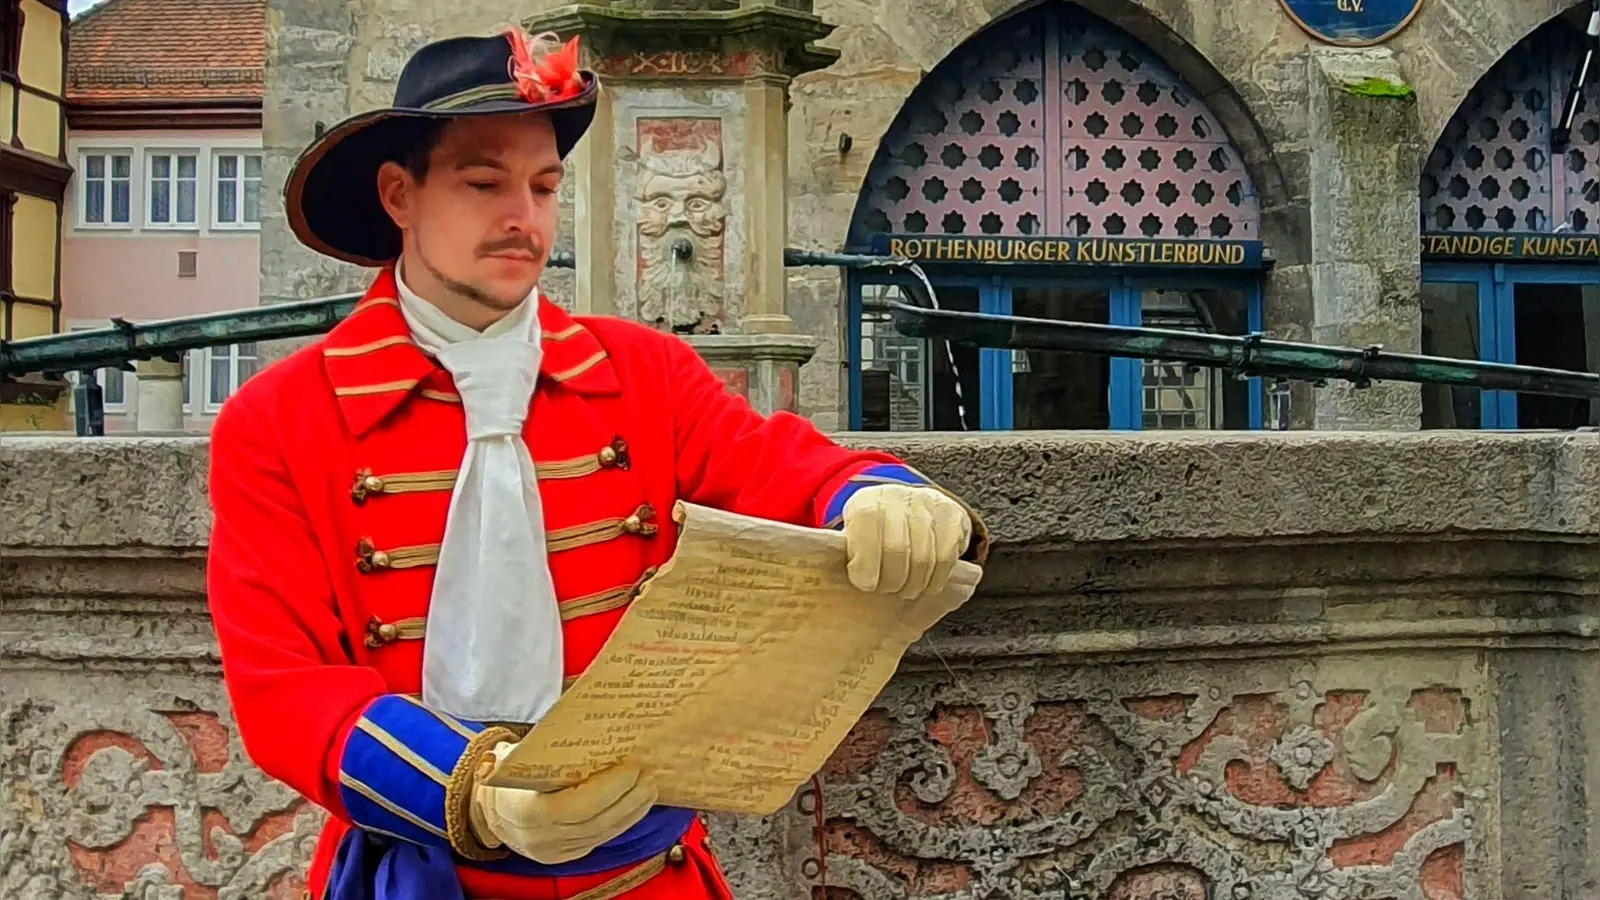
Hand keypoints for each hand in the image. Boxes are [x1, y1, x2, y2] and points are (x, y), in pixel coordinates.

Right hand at [470, 743, 657, 863]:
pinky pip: (600, 839)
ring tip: (649, 787)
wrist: (486, 812)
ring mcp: (555, 851)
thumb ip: (546, 744)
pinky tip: (635, 804)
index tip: (631, 768)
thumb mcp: (516, 756)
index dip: (609, 788)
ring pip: (603, 834)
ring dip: (632, 811)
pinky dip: (621, 821)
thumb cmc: (505, 776)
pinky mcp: (565, 856)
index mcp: (526, 811)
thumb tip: (589, 714)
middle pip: (597, 822)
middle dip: (630, 798)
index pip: (577, 806)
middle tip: (649, 774)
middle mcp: (542, 838)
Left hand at [842, 484, 971, 598]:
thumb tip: (837, 587)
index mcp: (864, 503)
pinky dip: (937, 578)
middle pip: (897, 550)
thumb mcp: (852, 537)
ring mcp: (928, 504)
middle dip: (892, 580)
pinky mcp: (953, 515)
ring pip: (925, 557)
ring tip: (907, 590)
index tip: (866, 585)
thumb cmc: (872, 532)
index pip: (865, 535)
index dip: (866, 568)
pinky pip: (948, 557)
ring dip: (915, 583)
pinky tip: (928, 583)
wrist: (903, 504)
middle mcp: (897, 497)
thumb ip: (847, 556)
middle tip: (889, 590)